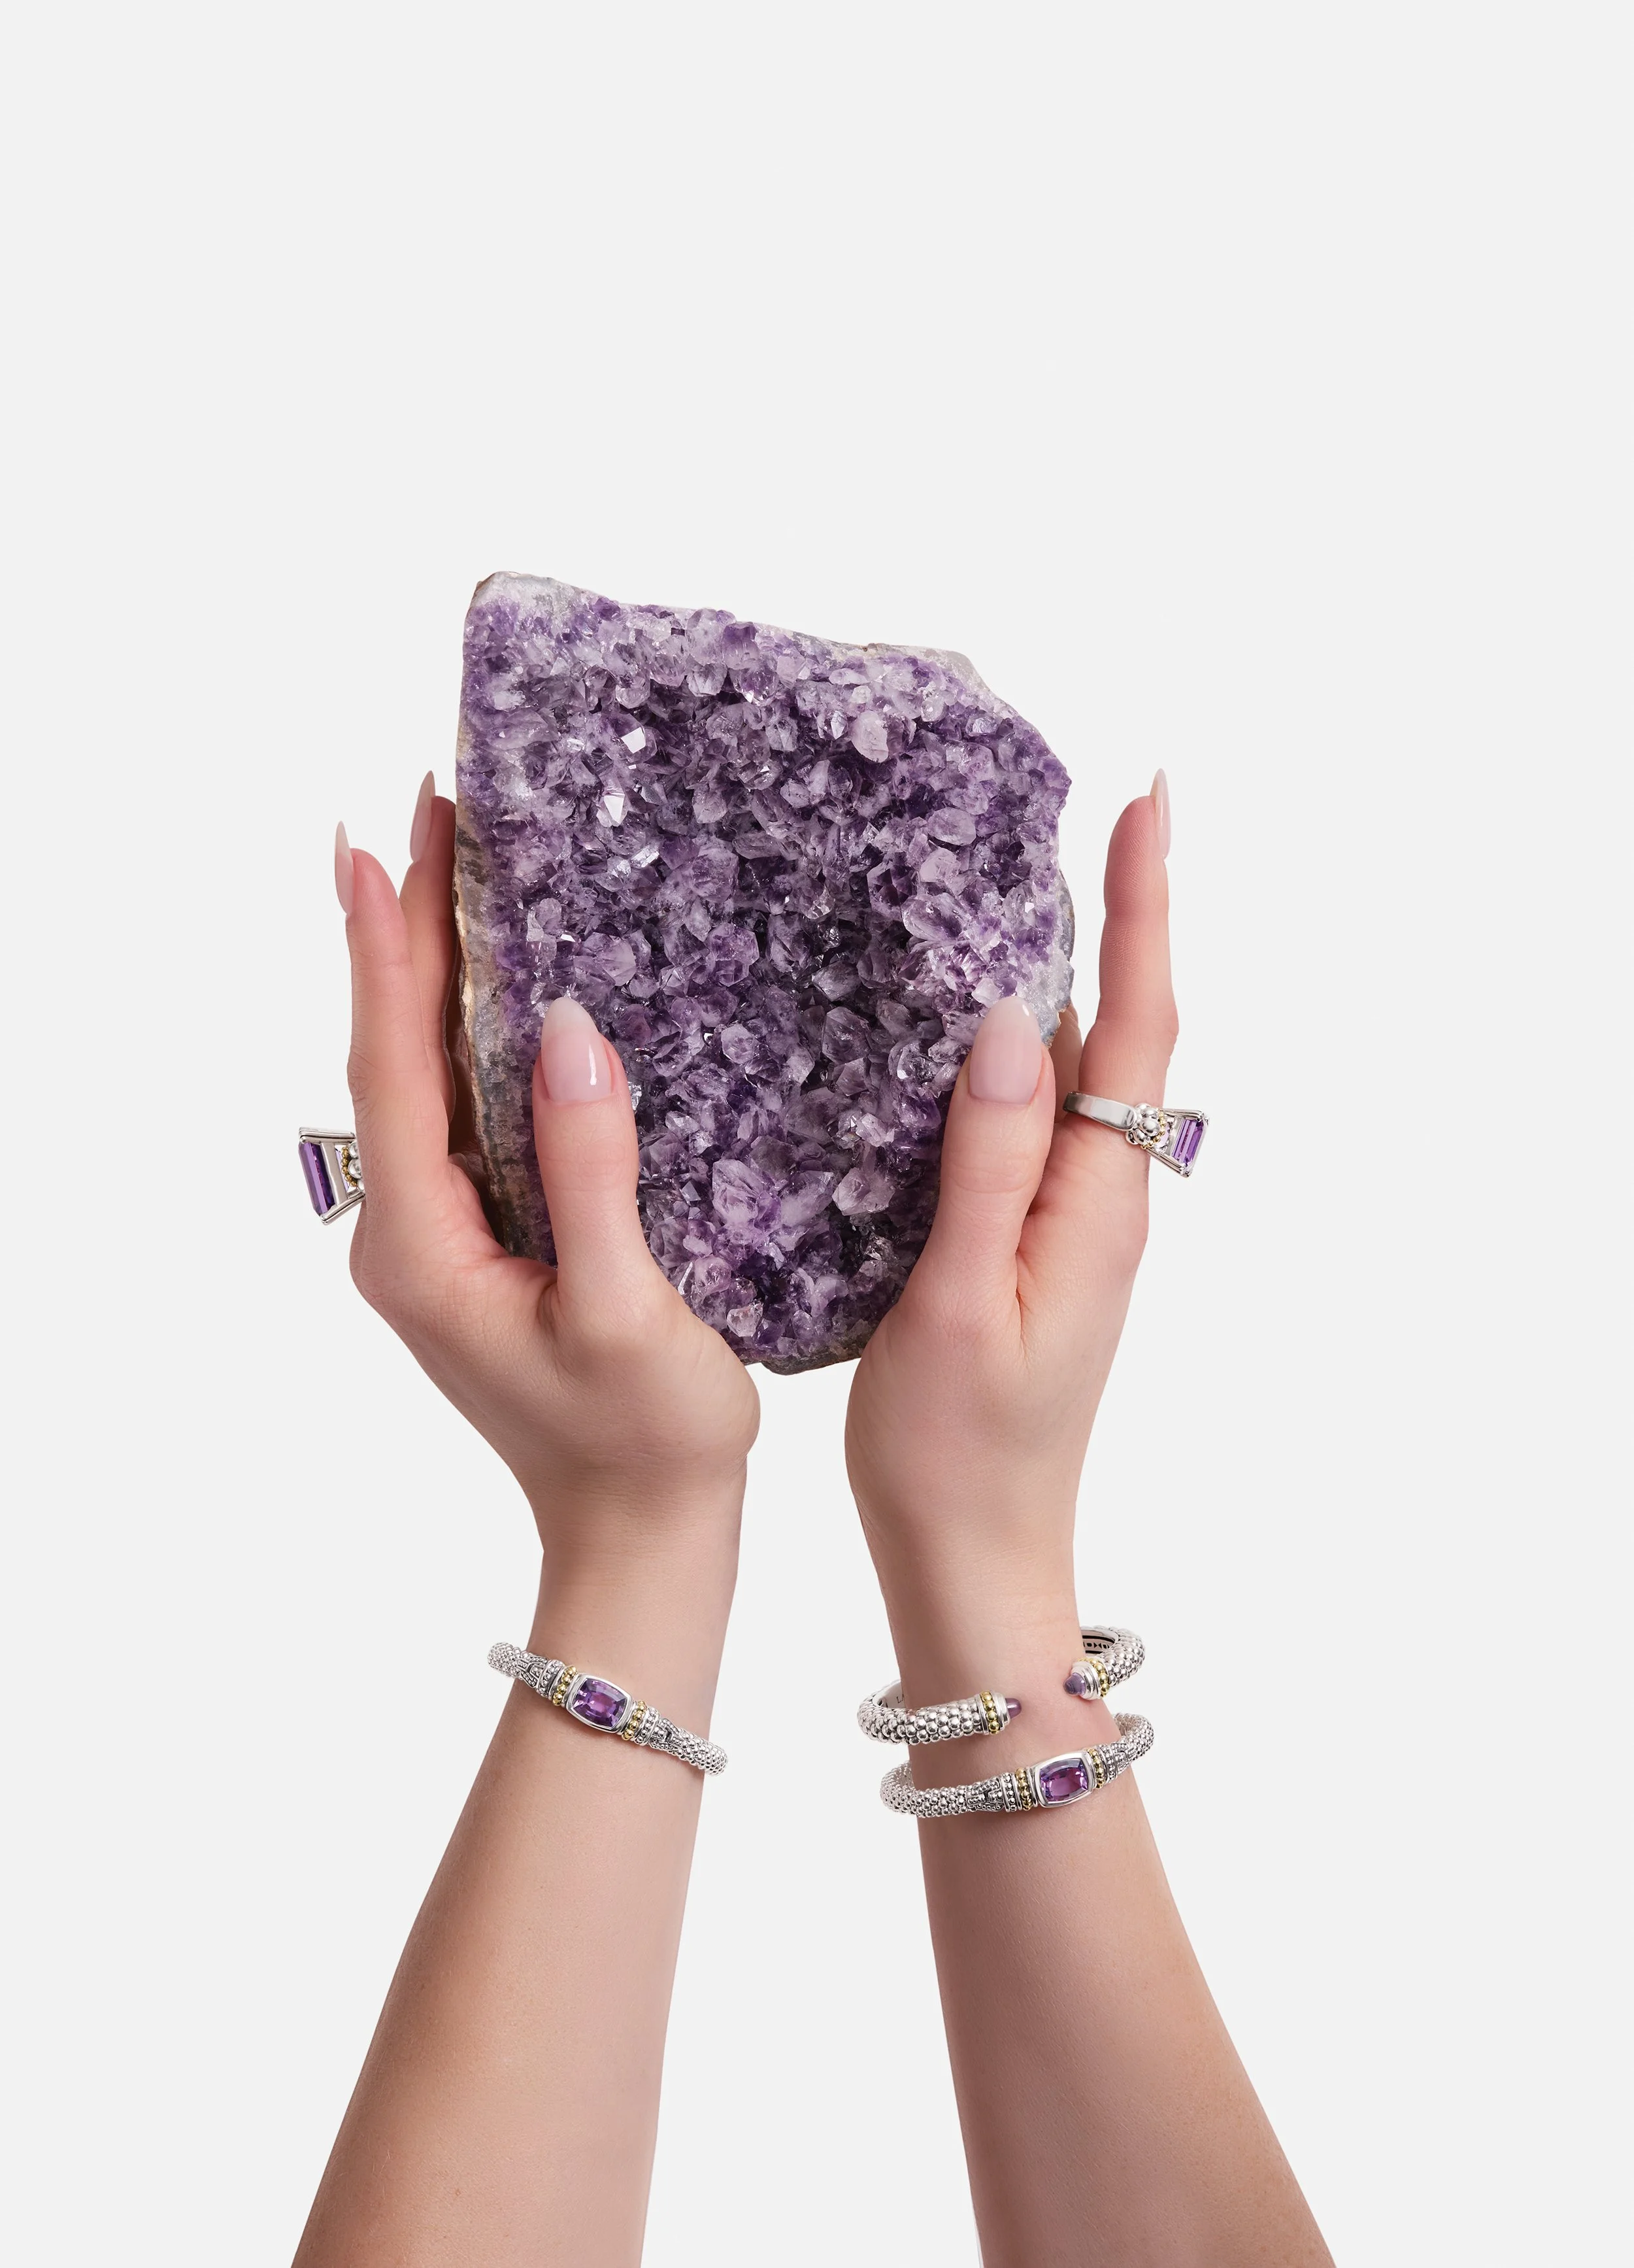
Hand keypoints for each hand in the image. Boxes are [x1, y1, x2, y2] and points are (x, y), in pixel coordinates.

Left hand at [335, 780, 759, 1558]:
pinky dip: (472, 1032)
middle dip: (405, 931)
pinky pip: (461, 1114)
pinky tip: (500, 980)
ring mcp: (441, 1239)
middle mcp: (408, 1235)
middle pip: (395, 1056)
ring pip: (425, 1078)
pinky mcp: (482, 1242)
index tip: (379, 845)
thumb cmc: (646, 1444)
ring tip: (456, 862)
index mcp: (422, 1248)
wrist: (640, 1539)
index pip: (390, 1070)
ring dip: (435, 970)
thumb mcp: (627, 1314)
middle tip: (433, 811)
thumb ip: (590, 1173)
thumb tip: (563, 1030)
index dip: (386, 953)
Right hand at [845, 781, 1176, 1685]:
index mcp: (1098, 1206)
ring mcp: (1071, 1223)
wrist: (974, 1560)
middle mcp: (1103, 1201)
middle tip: (1112, 811)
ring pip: (1086, 1072)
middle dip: (1128, 915)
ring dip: (1085, 971)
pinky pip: (1040, 1120)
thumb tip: (1017, 1020)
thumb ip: (991, 1162)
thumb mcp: (961, 1302)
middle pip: (1131, 1031)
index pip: (1141, 1027)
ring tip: (1052, 878)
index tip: (1147, 806)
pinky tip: (978, 1020)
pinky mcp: (1029, 1244)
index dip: (1145, 911)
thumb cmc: (957, 1451)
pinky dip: (1026, 1048)